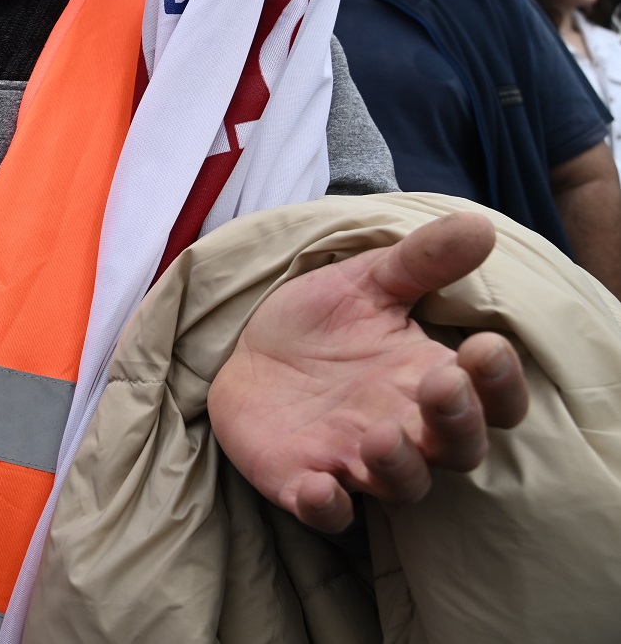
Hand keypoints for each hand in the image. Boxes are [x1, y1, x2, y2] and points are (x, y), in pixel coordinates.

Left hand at [208, 212, 529, 531]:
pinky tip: (318, 486)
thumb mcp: (365, 280)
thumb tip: (479, 226)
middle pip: (458, 448)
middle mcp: (405, 427)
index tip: (486, 346)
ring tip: (382, 433)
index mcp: (428, 379)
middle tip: (443, 382)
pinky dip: (325, 506)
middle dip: (457, 421)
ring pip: (402, 484)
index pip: (492, 399)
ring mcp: (353, 459)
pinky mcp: (301, 481)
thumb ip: (420, 260)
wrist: (237, 345)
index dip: (499, 383)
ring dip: (400, 465)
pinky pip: (325, 510)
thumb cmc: (317, 320)